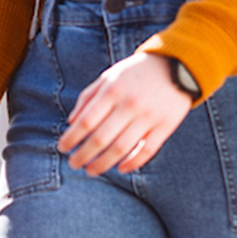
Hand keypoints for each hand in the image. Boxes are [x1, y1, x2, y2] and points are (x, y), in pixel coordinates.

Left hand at [59, 51, 191, 175]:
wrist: (175, 66)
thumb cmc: (134, 73)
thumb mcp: (108, 77)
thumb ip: (88, 98)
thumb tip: (71, 122)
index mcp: (112, 91)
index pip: (86, 121)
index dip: (71, 137)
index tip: (61, 147)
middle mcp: (129, 105)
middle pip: (102, 138)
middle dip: (84, 155)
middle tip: (73, 164)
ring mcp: (148, 117)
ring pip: (122, 149)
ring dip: (104, 163)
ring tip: (91, 171)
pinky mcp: (165, 127)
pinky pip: (147, 151)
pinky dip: (133, 163)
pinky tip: (120, 168)